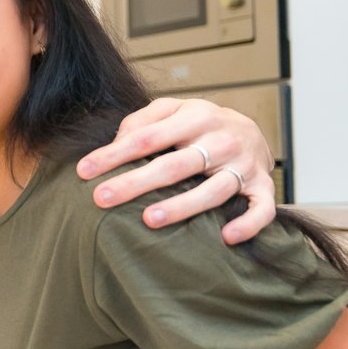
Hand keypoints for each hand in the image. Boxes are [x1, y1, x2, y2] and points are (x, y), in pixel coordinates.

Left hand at [76, 97, 276, 243]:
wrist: (251, 130)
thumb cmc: (198, 125)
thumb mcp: (171, 111)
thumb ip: (142, 122)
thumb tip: (114, 144)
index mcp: (195, 117)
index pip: (147, 137)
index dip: (114, 155)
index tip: (84, 171)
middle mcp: (221, 140)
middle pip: (175, 165)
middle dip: (137, 182)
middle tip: (102, 198)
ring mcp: (244, 165)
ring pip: (214, 188)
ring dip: (183, 205)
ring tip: (150, 219)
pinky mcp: (263, 186)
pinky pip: (262, 208)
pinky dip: (249, 223)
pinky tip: (226, 238)